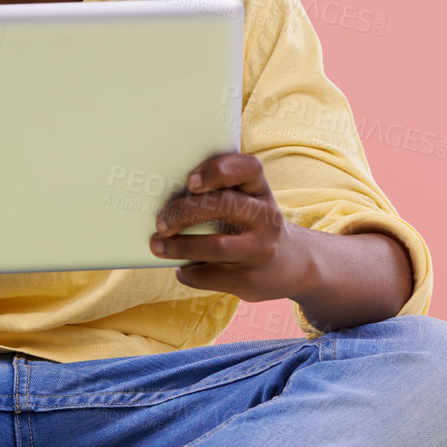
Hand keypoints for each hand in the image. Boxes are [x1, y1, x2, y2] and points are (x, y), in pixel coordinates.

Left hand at [148, 152, 310, 301]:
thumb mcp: (248, 202)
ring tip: (157, 245)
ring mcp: (260, 250)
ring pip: (217, 246)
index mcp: (259, 190)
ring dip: (180, 246)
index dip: (218, 171)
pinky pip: (211, 276)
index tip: (190, 180)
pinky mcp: (251, 279)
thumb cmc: (251, 226)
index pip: (248, 168)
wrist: (290, 266)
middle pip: (225, 206)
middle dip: (185, 212)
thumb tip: (162, 199)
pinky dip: (188, 273)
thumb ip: (218, 194)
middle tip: (161, 221)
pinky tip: (181, 269)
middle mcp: (265, 217)